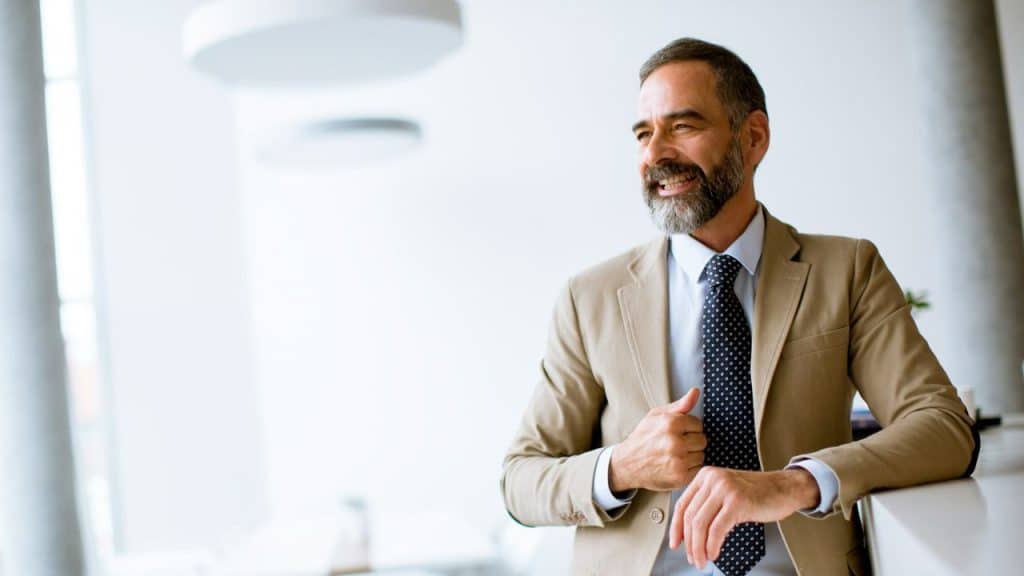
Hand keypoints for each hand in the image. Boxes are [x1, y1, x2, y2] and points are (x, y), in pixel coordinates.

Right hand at [609, 388, 705, 491]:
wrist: (627, 463)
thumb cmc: (643, 437)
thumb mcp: (656, 415)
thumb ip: (679, 405)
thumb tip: (695, 391)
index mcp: (671, 423)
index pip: (699, 424)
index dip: (689, 428)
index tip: (677, 433)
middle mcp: (676, 442)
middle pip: (702, 440)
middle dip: (692, 442)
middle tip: (675, 445)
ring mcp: (678, 461)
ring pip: (701, 455)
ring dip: (691, 456)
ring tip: (675, 455)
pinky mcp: (680, 477)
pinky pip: (698, 469)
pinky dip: (690, 468)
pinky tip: (676, 465)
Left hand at [669, 467, 819, 569]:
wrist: (784, 488)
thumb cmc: (756, 494)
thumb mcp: (725, 492)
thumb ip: (707, 504)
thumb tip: (687, 531)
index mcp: (705, 476)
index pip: (682, 504)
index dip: (676, 527)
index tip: (675, 543)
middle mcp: (712, 479)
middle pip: (690, 517)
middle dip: (689, 543)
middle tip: (693, 558)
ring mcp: (725, 489)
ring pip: (700, 524)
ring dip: (698, 547)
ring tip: (702, 560)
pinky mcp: (737, 502)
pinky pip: (717, 529)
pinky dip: (712, 545)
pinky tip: (714, 554)